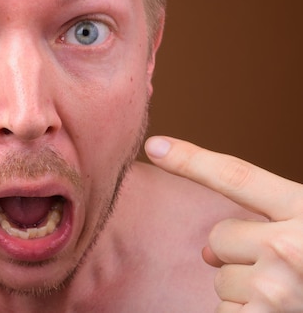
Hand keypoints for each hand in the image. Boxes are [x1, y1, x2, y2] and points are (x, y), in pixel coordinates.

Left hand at [146, 136, 302, 311]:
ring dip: (245, 287)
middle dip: (241, 252)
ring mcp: (276, 288)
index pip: (235, 176)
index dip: (190, 160)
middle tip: (284, 265)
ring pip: (221, 277)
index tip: (154, 147)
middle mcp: (290, 246)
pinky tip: (276, 312)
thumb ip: (270, 224)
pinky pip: (223, 310)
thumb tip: (209, 251)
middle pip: (219, 236)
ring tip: (289, 293)